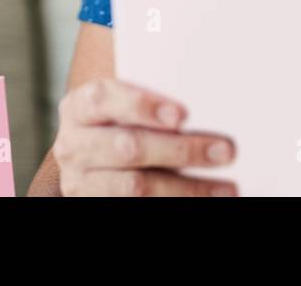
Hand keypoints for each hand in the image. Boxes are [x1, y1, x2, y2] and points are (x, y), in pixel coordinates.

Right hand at [53, 78, 237, 195]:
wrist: (92, 163)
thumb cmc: (119, 123)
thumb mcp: (120, 106)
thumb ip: (150, 100)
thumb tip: (205, 94)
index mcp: (78, 108)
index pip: (103, 98)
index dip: (142, 105)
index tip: (182, 114)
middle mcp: (73, 146)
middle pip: (127, 147)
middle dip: (180, 150)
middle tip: (224, 150)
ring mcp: (81, 183)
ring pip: (135, 187)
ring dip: (187, 188)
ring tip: (226, 188)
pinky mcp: (94, 205)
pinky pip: (135, 207)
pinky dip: (176, 203)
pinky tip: (206, 199)